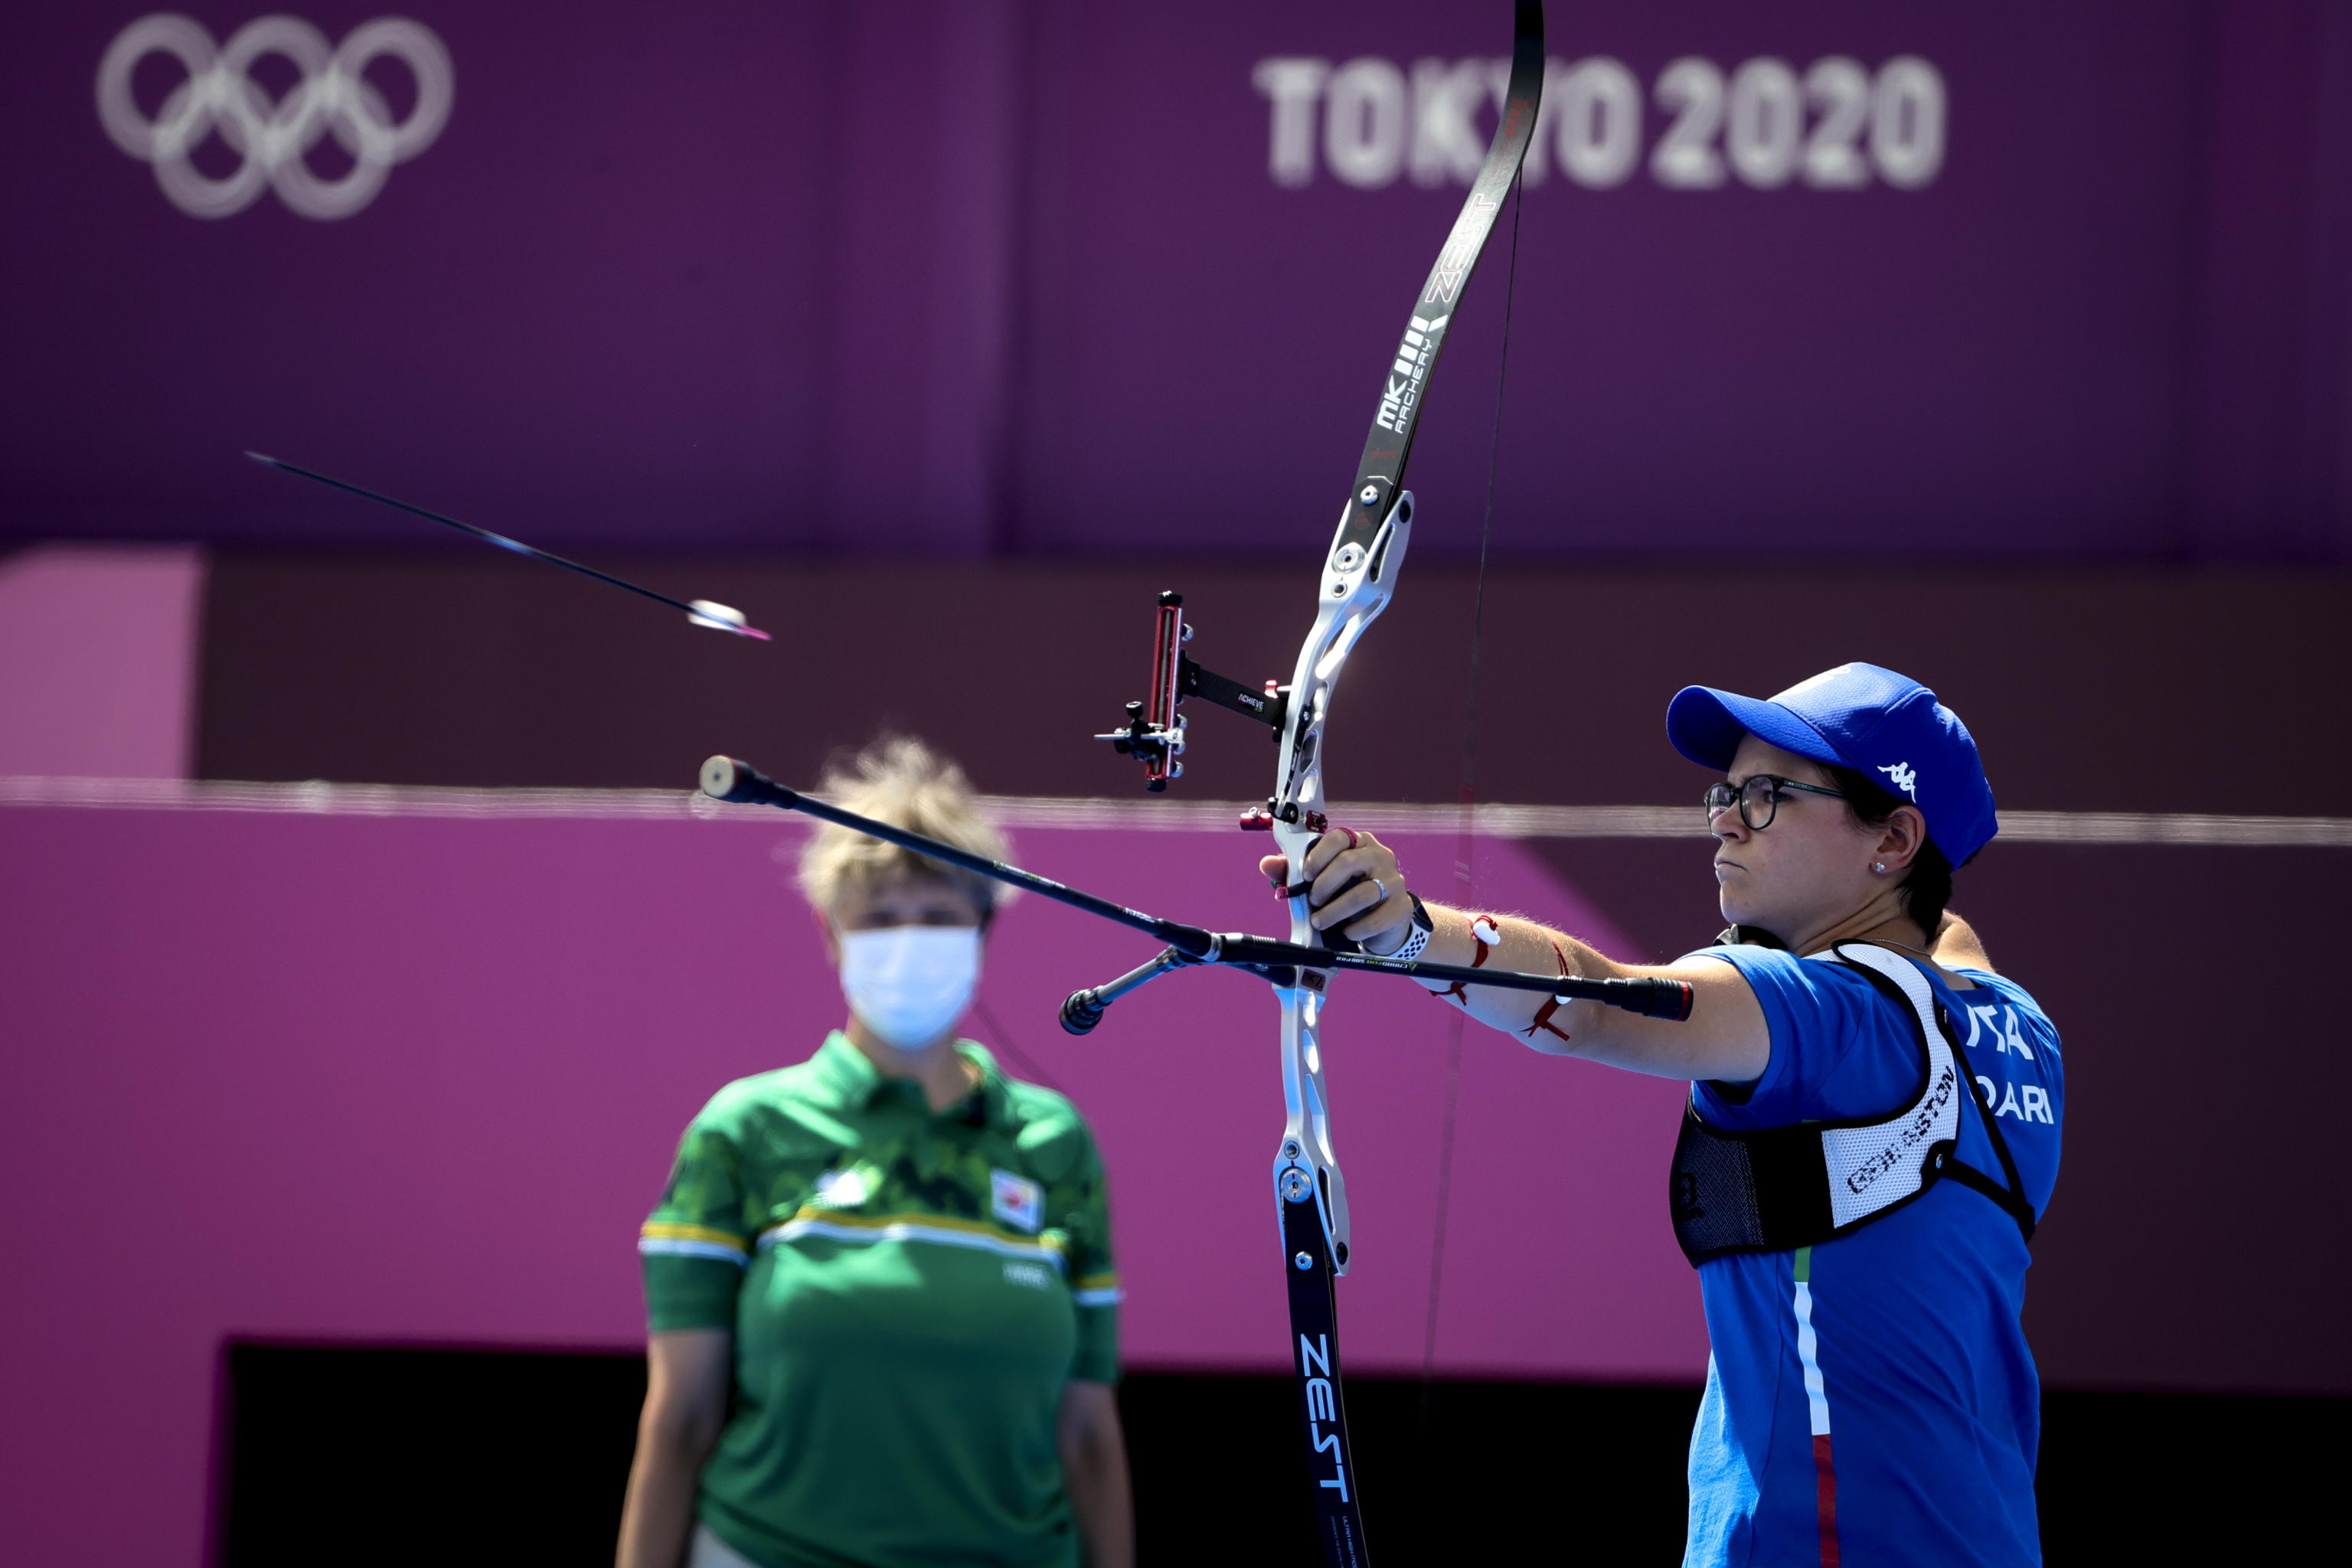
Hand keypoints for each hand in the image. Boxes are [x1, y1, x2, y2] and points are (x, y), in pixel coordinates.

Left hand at [1257, 826, 1414, 952]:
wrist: (1383, 924)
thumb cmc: (1347, 896)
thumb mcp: (1320, 882)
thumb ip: (1293, 871)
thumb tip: (1267, 863)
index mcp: (1358, 844)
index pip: (1339, 837)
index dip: (1319, 854)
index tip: (1305, 874)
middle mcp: (1380, 856)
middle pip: (1350, 862)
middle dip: (1324, 884)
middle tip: (1312, 901)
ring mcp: (1394, 881)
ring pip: (1363, 893)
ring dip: (1335, 911)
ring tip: (1320, 922)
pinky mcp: (1401, 907)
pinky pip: (1377, 918)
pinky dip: (1357, 929)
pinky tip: (1346, 933)